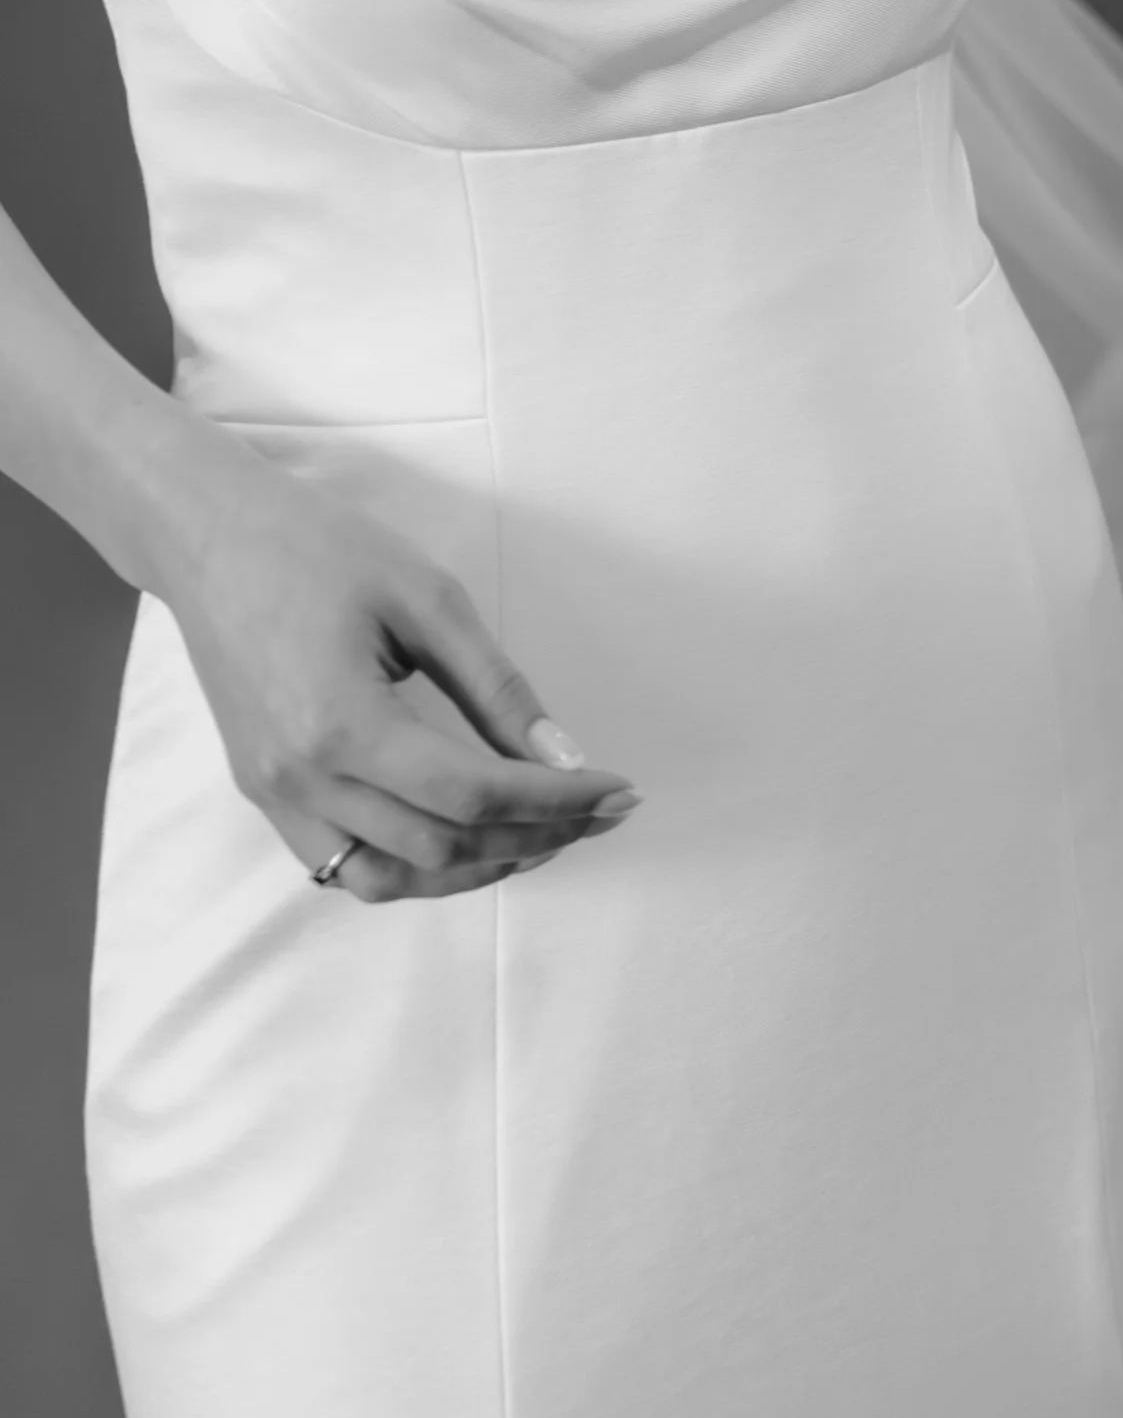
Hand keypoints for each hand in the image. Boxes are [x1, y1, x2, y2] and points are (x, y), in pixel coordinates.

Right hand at [152, 426, 638, 905]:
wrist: (209, 538)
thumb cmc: (318, 547)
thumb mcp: (425, 597)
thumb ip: (496, 686)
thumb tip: (564, 755)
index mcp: (341, 724)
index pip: (472, 795)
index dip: (557, 801)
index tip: (619, 789)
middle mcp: (300, 780)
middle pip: (439, 847)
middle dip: (535, 837)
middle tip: (599, 810)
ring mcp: (274, 795)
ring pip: (388, 879)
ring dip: (474, 868)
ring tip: (543, 833)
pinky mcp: (264, 794)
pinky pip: (344, 866)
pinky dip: (413, 866)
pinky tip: (464, 835)